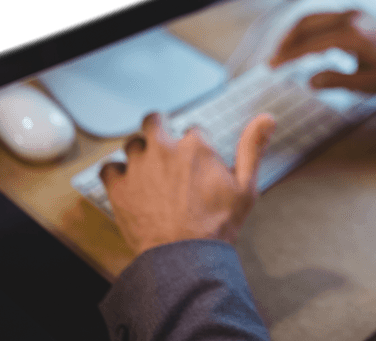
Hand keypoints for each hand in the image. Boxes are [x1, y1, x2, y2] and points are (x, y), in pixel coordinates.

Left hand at [99, 112, 275, 254]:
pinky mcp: (118, 187)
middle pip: (154, 121)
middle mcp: (163, 149)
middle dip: (159, 129)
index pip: (192, 130)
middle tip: (165, 149)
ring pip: (131, 144)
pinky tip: (127, 184)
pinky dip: (115, 174)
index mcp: (195, 146)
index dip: (195, 145)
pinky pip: (108, 168)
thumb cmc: (218, 224)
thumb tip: (267, 117)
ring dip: (139, 154)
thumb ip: (253, 148)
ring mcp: (138, 166)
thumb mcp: (245, 186)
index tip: (197, 163)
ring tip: (149, 174)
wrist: (185, 257)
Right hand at [269, 9, 375, 94]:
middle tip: (272, 60)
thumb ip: (338, 82)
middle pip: (306, 23)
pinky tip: (303, 47)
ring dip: (294, 34)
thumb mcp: (370, 84)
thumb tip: (310, 81)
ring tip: (282, 53)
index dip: (289, 55)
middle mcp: (350, 17)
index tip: (273, 66)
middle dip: (286, 41)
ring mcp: (352, 13)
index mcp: (353, 34)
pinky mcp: (353, 15)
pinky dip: (308, 30)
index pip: (311, 42)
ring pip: (313, 18)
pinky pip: (323, 19)